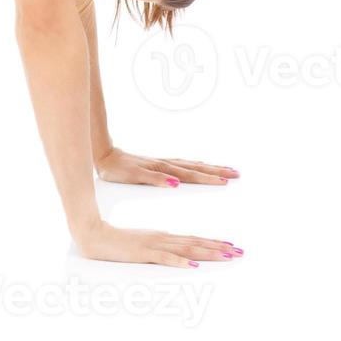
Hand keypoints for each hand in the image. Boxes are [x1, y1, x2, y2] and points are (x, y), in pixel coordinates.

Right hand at [74, 220, 241, 267]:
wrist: (92, 233)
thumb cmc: (113, 240)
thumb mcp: (139, 243)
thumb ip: (155, 247)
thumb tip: (173, 254)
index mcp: (161, 236)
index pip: (192, 239)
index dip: (212, 243)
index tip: (230, 246)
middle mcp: (161, 238)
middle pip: (195, 243)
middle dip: (218, 248)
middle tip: (239, 252)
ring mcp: (152, 244)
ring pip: (186, 248)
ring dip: (208, 252)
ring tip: (226, 255)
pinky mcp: (142, 252)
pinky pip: (164, 257)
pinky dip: (180, 261)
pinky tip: (192, 264)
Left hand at [95, 147, 238, 186]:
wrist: (104, 157)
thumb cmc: (117, 169)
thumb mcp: (134, 176)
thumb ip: (156, 179)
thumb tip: (176, 183)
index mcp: (163, 169)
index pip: (191, 175)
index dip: (209, 179)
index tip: (226, 181)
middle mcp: (166, 165)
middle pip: (196, 168)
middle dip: (216, 171)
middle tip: (236, 174)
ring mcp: (163, 163)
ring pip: (192, 165)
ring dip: (209, 168)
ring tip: (225, 170)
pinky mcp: (158, 164)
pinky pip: (183, 164)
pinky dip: (195, 166)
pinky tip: (198, 166)